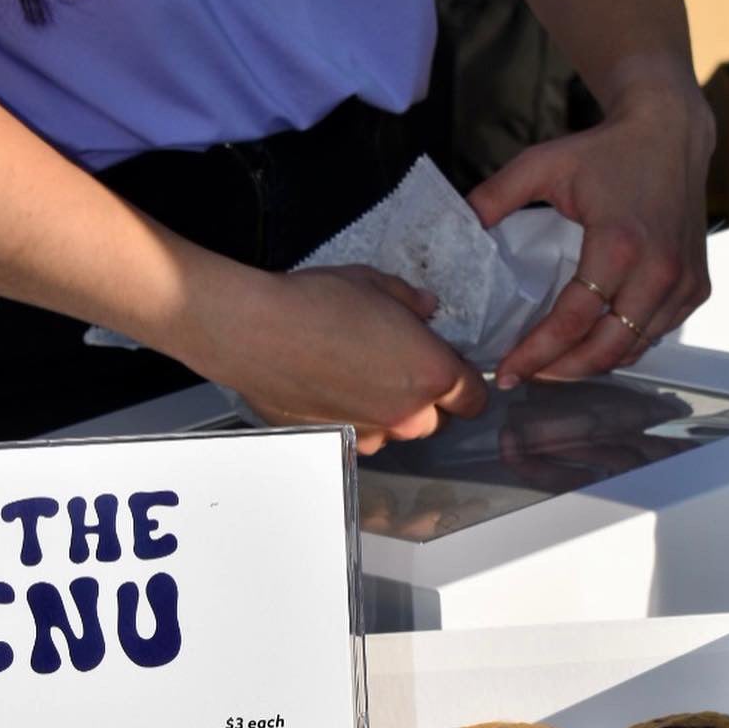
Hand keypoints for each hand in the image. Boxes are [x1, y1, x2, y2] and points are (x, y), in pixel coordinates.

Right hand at [203, 264, 486, 453]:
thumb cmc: (317, 302)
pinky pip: (358, 437)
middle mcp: (406, 415)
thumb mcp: (374, 284)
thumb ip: (410, 301)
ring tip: (359, 379)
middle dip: (427, 401)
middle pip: (437, 422)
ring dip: (389, 413)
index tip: (449, 369)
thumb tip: (426, 308)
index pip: (474, 399)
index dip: (465, 385)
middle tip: (399, 369)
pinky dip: (353, 421)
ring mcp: (369, 435)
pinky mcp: (334, 443)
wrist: (255, 332)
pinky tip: (330, 392)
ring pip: (395, 432)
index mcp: (431, 374)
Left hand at [469, 83, 713, 385]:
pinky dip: (624, 345)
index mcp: (619, 243)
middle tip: (528, 376)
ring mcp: (683, 283)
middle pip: (606, 349)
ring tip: (555, 364)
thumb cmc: (605, 150)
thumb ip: (495, 196)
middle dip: (561, 371)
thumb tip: (459, 229)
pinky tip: (594, 342)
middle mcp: (659, 270)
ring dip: (592, 363)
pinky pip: (656, 334)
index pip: (573, 320)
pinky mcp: (697, 288)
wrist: (670, 132)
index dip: (536, 353)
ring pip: (633, 349)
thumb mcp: (542, 163)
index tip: (507, 370)